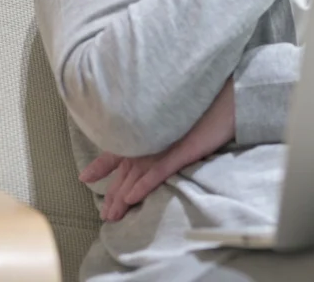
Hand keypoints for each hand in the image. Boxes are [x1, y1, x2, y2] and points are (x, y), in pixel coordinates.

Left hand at [81, 82, 235, 221]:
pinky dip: (143, 186)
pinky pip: (157, 172)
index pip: (118, 151)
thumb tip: (144, 130)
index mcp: (146, 129)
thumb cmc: (203, 105)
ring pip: (136, 176)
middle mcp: (150, 138)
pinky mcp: (181, 152)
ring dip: (121, 197)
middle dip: (112, 195)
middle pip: (125, 172)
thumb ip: (153, 124)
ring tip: (112, 216)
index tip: (85, 177)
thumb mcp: (173, 115)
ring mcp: (164, 146)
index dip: (100, 166)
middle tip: (106, 215)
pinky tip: (132, 198)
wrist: (227, 96)